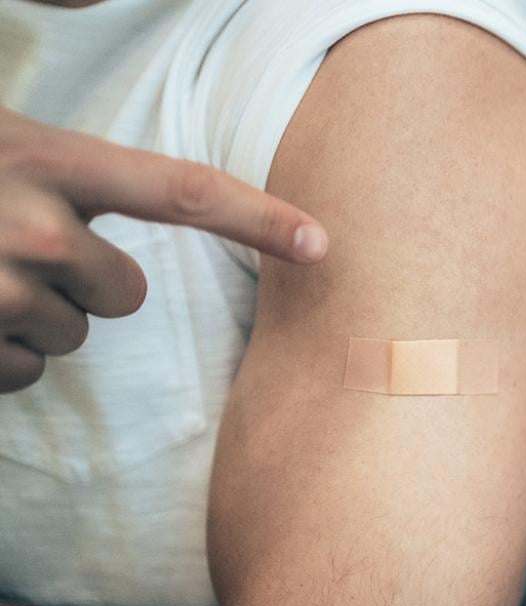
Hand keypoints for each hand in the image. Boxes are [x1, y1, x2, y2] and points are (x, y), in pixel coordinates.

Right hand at [0, 107, 328, 392]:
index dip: (259, 219)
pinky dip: (2, 349)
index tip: (318, 244)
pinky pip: (27, 370)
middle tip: (18, 244)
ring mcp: (2, 293)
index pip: (182, 193)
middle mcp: (36, 230)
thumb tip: (171, 185)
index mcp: (49, 162)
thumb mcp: (3, 140)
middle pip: (126, 293)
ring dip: (35, 314)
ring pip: (73, 334)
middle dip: (88, 283)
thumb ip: (71, 170)